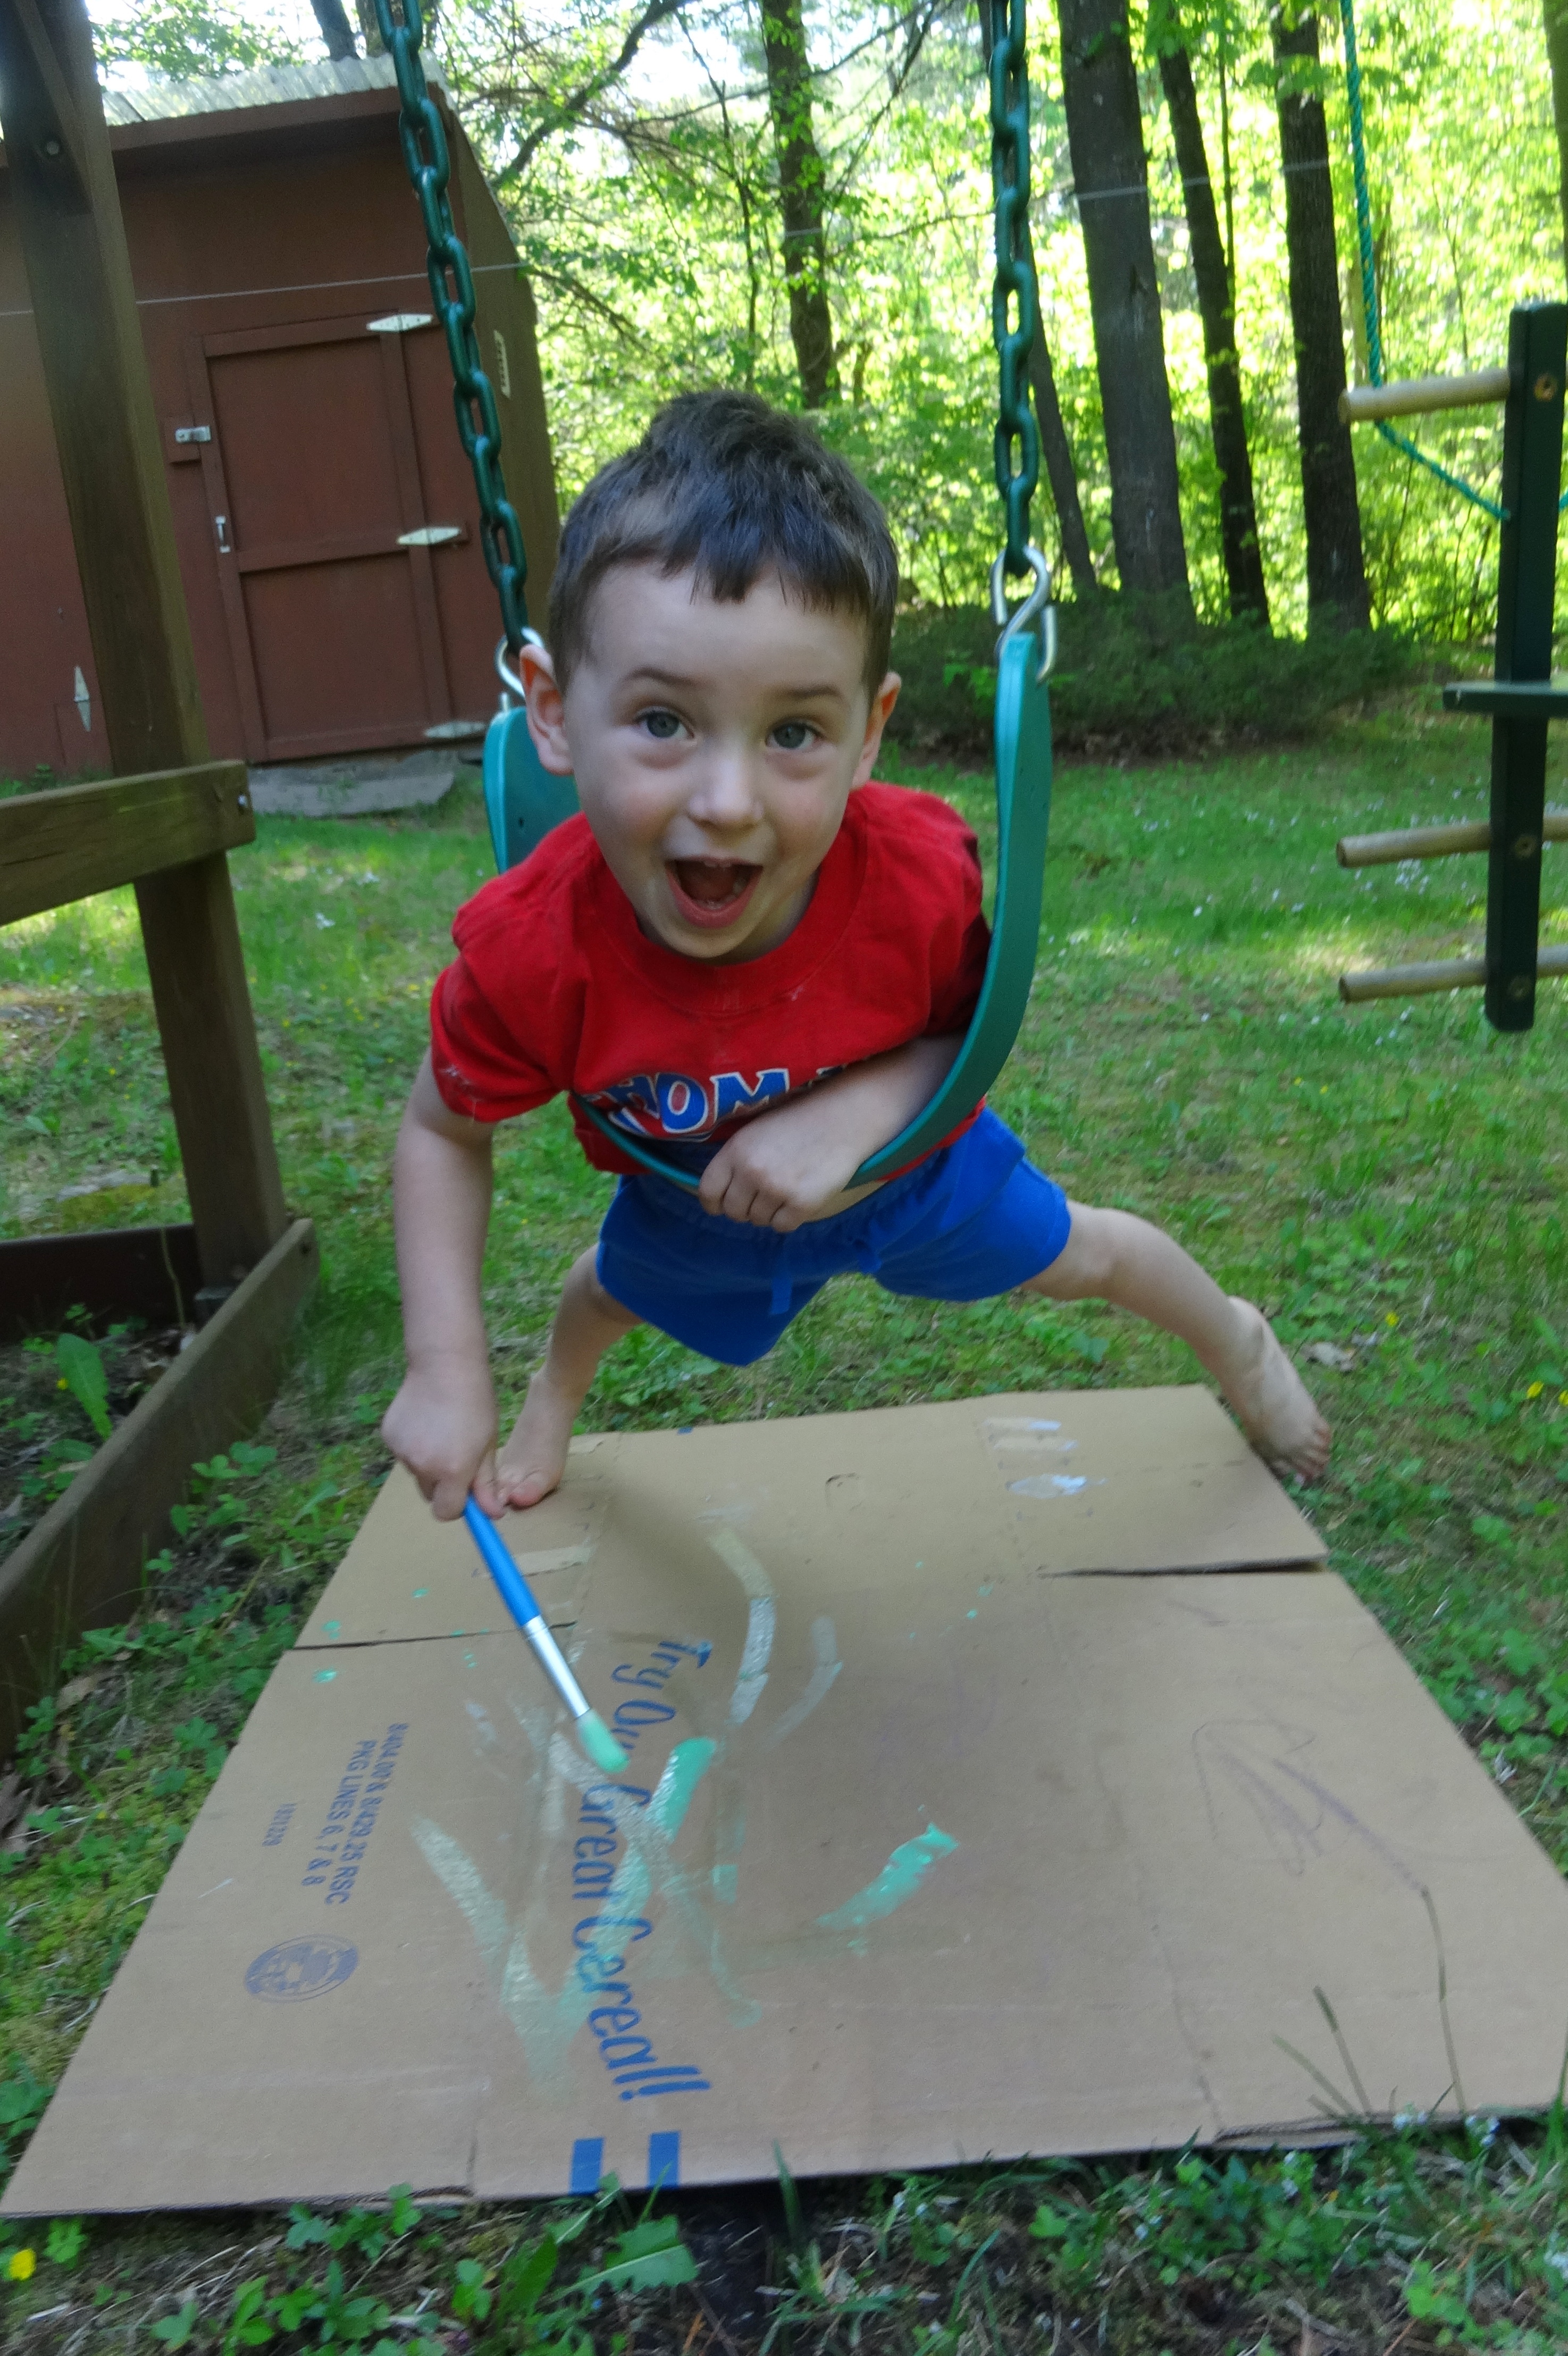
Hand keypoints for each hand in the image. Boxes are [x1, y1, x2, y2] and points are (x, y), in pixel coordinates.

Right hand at [380, 1353, 501, 1519]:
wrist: (445, 1364)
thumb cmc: (475, 1402)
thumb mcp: (487, 1445)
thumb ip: (486, 1483)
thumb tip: (492, 1515)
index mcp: (452, 1471)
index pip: (447, 1512)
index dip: (458, 1506)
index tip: (466, 1492)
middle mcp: (423, 1466)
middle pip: (431, 1494)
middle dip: (444, 1484)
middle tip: (458, 1454)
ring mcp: (402, 1451)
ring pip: (417, 1472)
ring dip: (429, 1462)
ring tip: (443, 1429)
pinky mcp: (389, 1436)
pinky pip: (404, 1453)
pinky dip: (414, 1444)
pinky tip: (427, 1420)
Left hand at [698, 1092, 877, 1229]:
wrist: (842, 1119)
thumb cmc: (796, 1122)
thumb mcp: (754, 1132)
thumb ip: (735, 1160)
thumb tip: (722, 1193)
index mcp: (735, 1150)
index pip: (708, 1192)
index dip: (714, 1203)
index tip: (723, 1204)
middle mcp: (752, 1172)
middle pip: (733, 1212)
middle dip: (745, 1208)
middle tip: (763, 1194)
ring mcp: (777, 1189)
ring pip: (758, 1221)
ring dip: (768, 1211)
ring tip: (785, 1189)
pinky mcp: (802, 1204)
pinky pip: (782, 1226)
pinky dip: (788, 1218)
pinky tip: (798, 1198)